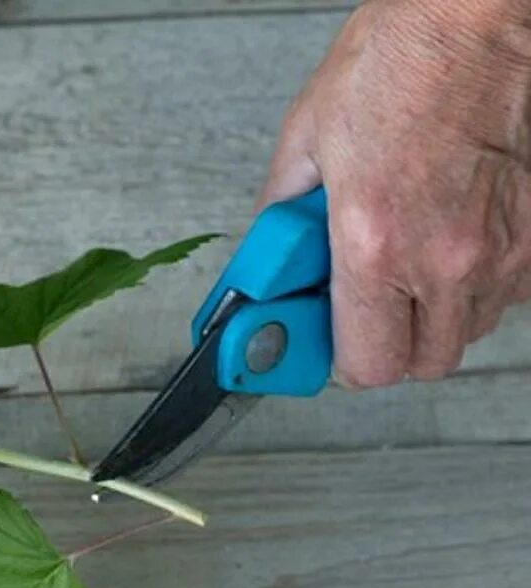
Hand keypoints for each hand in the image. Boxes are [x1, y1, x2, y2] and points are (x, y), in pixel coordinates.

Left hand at [260, 0, 530, 386]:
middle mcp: (445, 257)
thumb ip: (283, 217)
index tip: (321, 343)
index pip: (366, 364)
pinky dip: (473, 285)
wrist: (471, 17)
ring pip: (464, 331)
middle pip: (421, 364)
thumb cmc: (398, 61)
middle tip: (360, 305)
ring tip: (404, 259)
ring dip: (428, 314)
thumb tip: (272, 260)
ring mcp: (501, 250)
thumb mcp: (305, 140)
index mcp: (376, 241)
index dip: (338, 360)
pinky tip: (446, 241)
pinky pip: (504, 295)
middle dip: (385, 343)